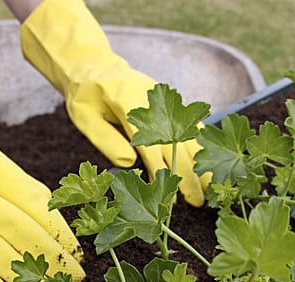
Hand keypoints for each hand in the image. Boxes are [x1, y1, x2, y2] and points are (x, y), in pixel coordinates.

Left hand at [20, 0, 207, 206]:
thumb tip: (129, 164)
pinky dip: (201, 144)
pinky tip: (209, 162)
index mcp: (130, 102)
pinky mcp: (171, 103)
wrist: (94, 66)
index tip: (169, 197)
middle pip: (178, 142)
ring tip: (210, 188)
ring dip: (202, 162)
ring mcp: (167, 100)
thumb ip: (105, 139)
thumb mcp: (84, 117)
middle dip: (189, 174)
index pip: (151, 144)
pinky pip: (192, 124)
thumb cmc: (86, 95)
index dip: (161, 173)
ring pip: (191, 134)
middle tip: (197, 202)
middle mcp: (155, 100)